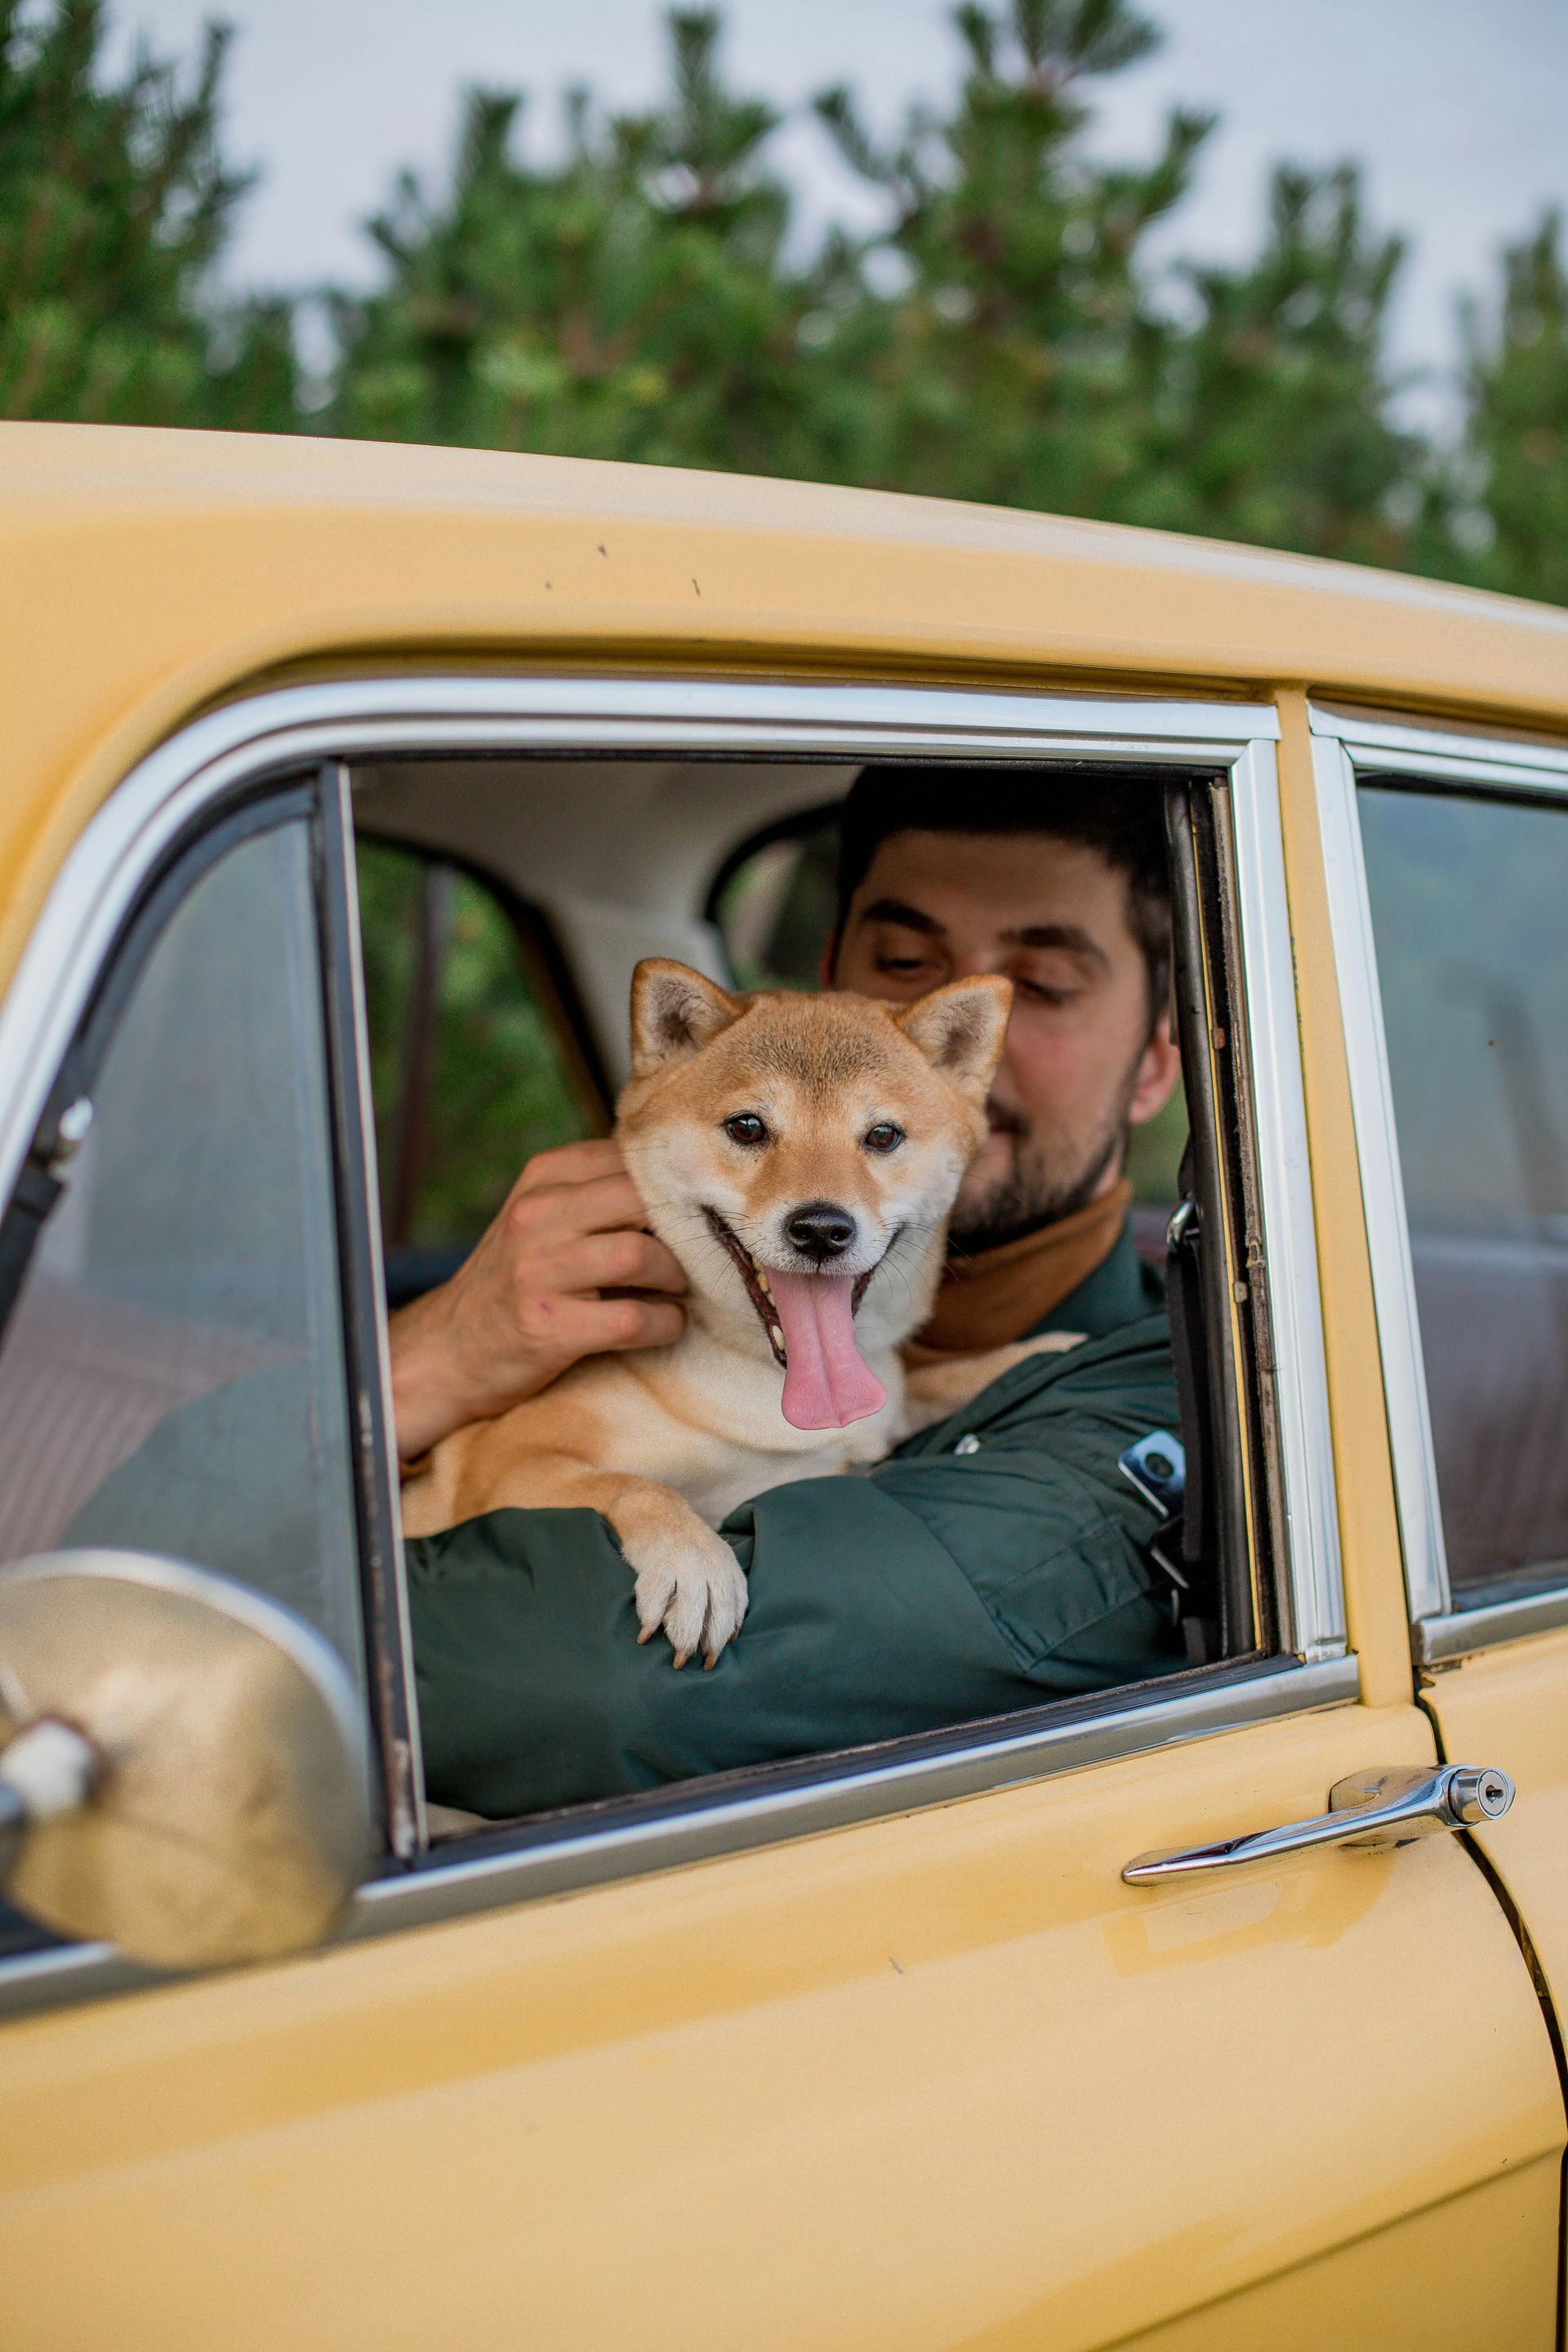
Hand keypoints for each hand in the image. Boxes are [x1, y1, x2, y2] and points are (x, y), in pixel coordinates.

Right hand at [387, 1138, 686, 1459]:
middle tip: (695, 1254)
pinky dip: (665, 1323)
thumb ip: (596, 1192)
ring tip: (677, 1290)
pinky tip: (664, 1325)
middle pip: (642, 1200)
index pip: (630, 1158)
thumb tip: (686, 1182)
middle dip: (681, 1230)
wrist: (449, 1350)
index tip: (694, 1212)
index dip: (673, 1186)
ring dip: (676, 1279)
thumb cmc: (515, 1280)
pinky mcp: (547, 1326)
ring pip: (640, 1256)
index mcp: (542, 1178)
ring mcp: (537, 1271)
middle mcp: (536, 1216)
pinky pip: (633, 1318)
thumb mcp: (541, 1218)